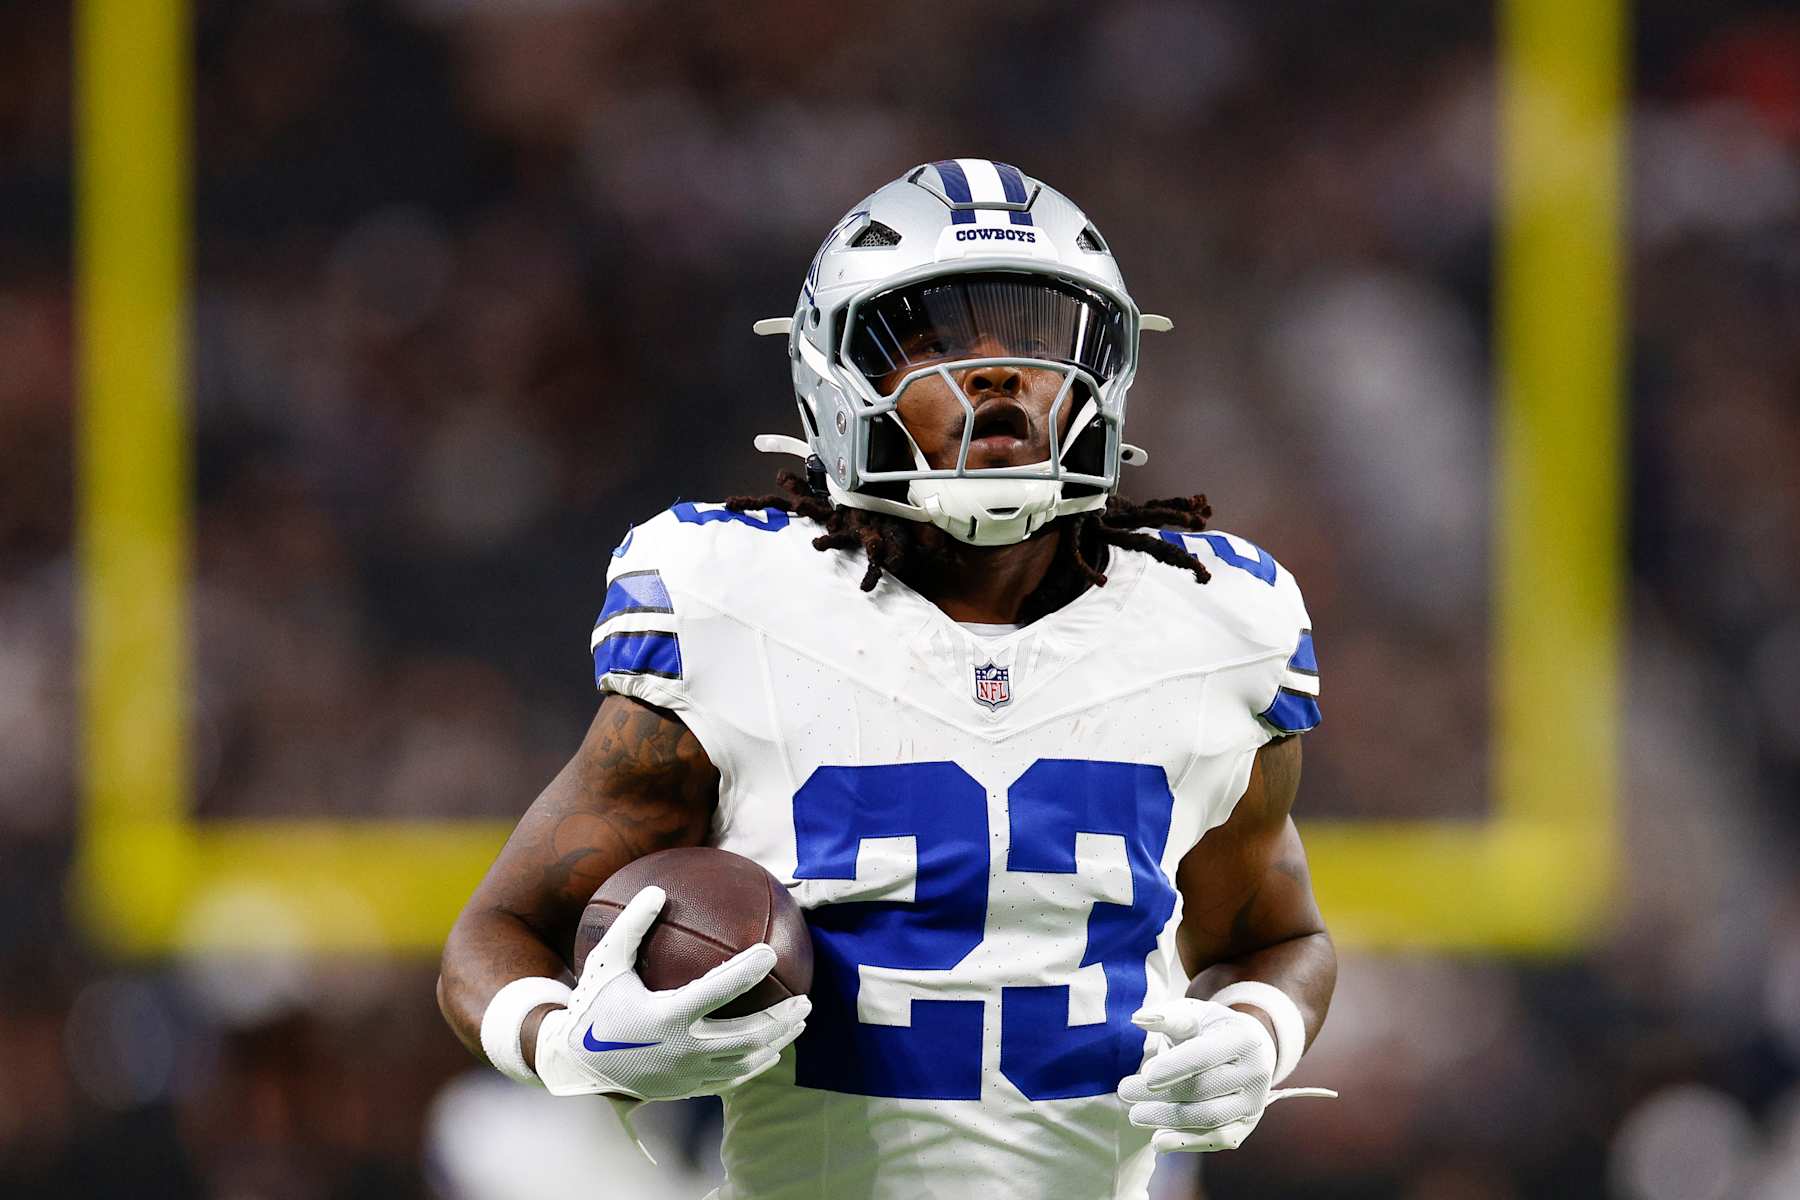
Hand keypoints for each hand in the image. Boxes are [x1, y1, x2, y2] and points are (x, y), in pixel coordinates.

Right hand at [532, 885, 810, 1099]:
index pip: (718, 990)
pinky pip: (730, 1080)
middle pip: (747, 1036)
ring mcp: (685, 1075)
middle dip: (782, 1019)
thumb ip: (632, 926)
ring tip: (798, 1023)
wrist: (576, 1062)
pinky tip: (770, 1051)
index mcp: (666, 1016)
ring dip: (777, 1042)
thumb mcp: (607, 962)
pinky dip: (754, 1065)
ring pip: (744, 1062)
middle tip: (806, 1000)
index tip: (771, 951)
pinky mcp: (685, 1090)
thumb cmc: (594, 1004)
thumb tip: (657, 889)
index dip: (747, 970)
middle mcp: (681, 1050)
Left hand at [1118, 998, 1333, 1152]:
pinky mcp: (1246, 1126)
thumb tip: (1138, 1018)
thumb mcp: (1194, 1014)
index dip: (1174, 1067)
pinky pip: (1217, 1139)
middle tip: (1125, 1091)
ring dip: (1168, 1119)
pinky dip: (1187, 1142)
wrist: (1247, 1051)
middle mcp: (1256, 1073)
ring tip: (1135, 1115)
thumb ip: (1168, 1016)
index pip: (1205, 1056)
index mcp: (1243, 1039)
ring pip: (1208, 1118)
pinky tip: (1158, 1140)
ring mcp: (1254, 1103)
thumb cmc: (1211, 1029)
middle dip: (1161, 1094)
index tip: (1144, 1075)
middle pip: (1203, 1089)